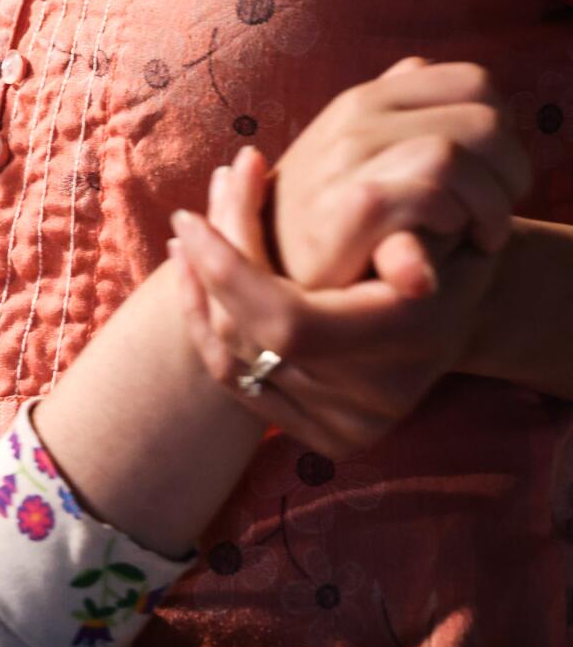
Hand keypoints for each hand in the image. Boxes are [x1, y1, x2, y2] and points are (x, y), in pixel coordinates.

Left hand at [171, 145, 500, 455]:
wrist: (457, 307)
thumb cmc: (436, 243)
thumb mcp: (430, 224)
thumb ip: (399, 225)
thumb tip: (388, 237)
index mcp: (405, 343)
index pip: (289, 322)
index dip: (231, 268)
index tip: (197, 210)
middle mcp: (376, 400)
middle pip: (254, 336)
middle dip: (211, 263)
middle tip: (193, 208)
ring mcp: (349, 426)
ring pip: (235, 359)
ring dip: (199, 290)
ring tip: (188, 234)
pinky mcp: (327, 438)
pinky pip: (239, 383)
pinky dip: (208, 326)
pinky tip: (194, 276)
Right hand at [271, 59, 529, 295]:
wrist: (273, 276)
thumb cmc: (331, 223)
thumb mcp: (356, 154)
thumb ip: (391, 112)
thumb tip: (420, 67)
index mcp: (368, 98)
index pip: (475, 82)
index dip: (504, 131)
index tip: (492, 178)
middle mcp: (356, 116)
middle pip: (483, 118)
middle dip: (509, 173)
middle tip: (492, 216)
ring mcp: (346, 157)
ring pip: (458, 153)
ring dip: (489, 204)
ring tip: (480, 234)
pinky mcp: (349, 206)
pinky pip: (432, 190)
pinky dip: (458, 220)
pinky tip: (455, 244)